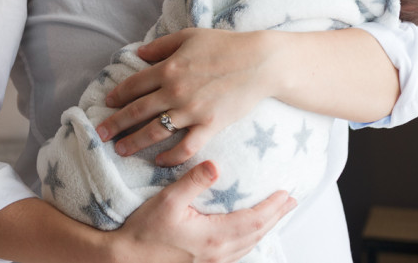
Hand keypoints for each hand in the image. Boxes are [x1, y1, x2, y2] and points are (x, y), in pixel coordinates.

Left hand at [96, 28, 276, 165]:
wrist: (259, 62)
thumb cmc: (224, 45)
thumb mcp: (188, 37)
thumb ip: (160, 46)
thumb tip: (138, 54)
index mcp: (168, 68)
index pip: (133, 85)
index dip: (117, 96)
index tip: (107, 105)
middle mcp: (175, 91)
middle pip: (137, 111)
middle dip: (115, 124)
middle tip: (100, 135)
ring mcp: (192, 111)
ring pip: (155, 131)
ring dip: (134, 143)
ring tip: (120, 150)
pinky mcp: (210, 126)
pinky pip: (186, 147)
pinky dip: (170, 157)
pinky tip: (159, 161)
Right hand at [113, 160, 295, 262]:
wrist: (127, 259)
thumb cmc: (145, 231)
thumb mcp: (168, 200)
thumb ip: (193, 181)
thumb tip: (215, 164)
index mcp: (215, 236)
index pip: (254, 220)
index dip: (272, 207)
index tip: (286, 193)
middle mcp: (219, 252)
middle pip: (257, 234)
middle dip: (276, 216)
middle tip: (290, 201)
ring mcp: (213, 262)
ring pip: (249, 246)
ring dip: (265, 229)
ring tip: (275, 215)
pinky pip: (238, 253)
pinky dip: (250, 240)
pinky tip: (248, 234)